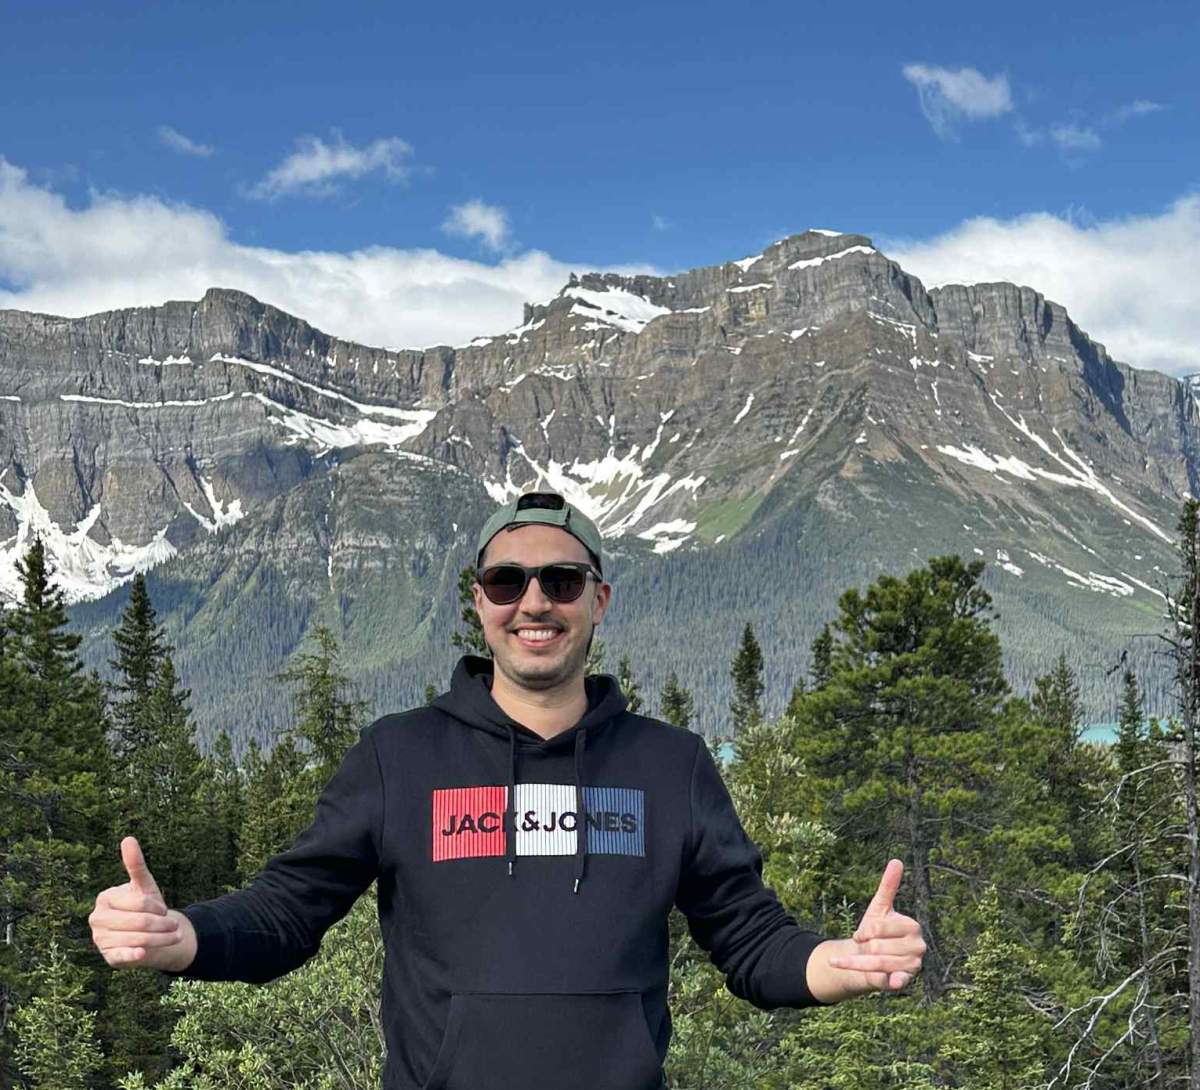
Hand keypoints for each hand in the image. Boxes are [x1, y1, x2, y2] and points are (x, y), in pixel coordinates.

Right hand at [88, 837, 194, 970]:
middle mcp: (97, 919)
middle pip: (139, 922)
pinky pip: (122, 955)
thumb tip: (128, 839)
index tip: (164, 909)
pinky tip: (143, 953)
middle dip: (162, 924)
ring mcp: (100, 939)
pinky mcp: (108, 956)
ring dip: (160, 939)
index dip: (156, 907)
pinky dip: (134, 955)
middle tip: (175, 926)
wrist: (147, 932)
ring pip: (137, 939)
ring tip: (175, 936)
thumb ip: (136, 864)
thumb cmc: (145, 906)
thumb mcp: (144, 886)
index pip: (138, 903)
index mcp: (105, 898)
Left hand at [827, 858, 925, 993]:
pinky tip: (887, 982)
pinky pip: (894, 981)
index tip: (859, 934)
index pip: (879, 927)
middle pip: (876, 947)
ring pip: (877, 964)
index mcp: (912, 926)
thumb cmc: (875, 931)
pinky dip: (888, 981)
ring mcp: (913, 965)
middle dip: (860, 947)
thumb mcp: (879, 907)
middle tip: (859, 947)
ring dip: (856, 964)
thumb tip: (897, 860)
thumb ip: (889, 886)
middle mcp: (918, 947)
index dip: (864, 930)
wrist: (870, 956)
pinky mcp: (906, 980)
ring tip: (842, 963)